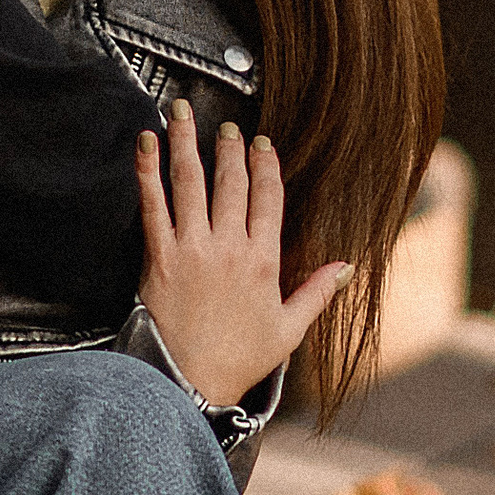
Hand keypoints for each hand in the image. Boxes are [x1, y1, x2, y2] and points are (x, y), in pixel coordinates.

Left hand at [135, 107, 350, 407]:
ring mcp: (193, 248)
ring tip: (182, 110)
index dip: (266, 167)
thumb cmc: (238, 360)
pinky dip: (148, 170)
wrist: (188, 383)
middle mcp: (230, 247)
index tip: (262, 143)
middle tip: (227, 125)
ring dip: (186, 142)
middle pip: (232, 183)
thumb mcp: (289, 330)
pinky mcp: (159, 256)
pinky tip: (146, 142)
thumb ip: (318, 293)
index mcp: (264, 261)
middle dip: (230, 148)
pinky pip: (153, 204)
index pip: (269, 199)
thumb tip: (349, 266)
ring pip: (191, 182)